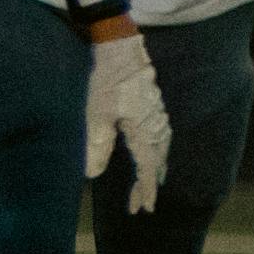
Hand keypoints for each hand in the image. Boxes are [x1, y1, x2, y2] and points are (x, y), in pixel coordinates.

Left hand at [81, 24, 169, 212]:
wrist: (118, 44)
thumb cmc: (105, 79)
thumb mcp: (96, 115)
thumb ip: (97, 146)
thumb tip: (92, 174)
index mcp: (144, 130)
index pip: (149, 169)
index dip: (145, 190)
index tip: (143, 209)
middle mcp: (156, 124)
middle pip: (158, 160)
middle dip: (149, 183)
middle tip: (139, 204)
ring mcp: (156, 112)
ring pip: (160, 147)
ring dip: (153, 167)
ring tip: (148, 181)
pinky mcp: (151, 102)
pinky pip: (159, 133)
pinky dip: (155, 149)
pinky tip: (148, 147)